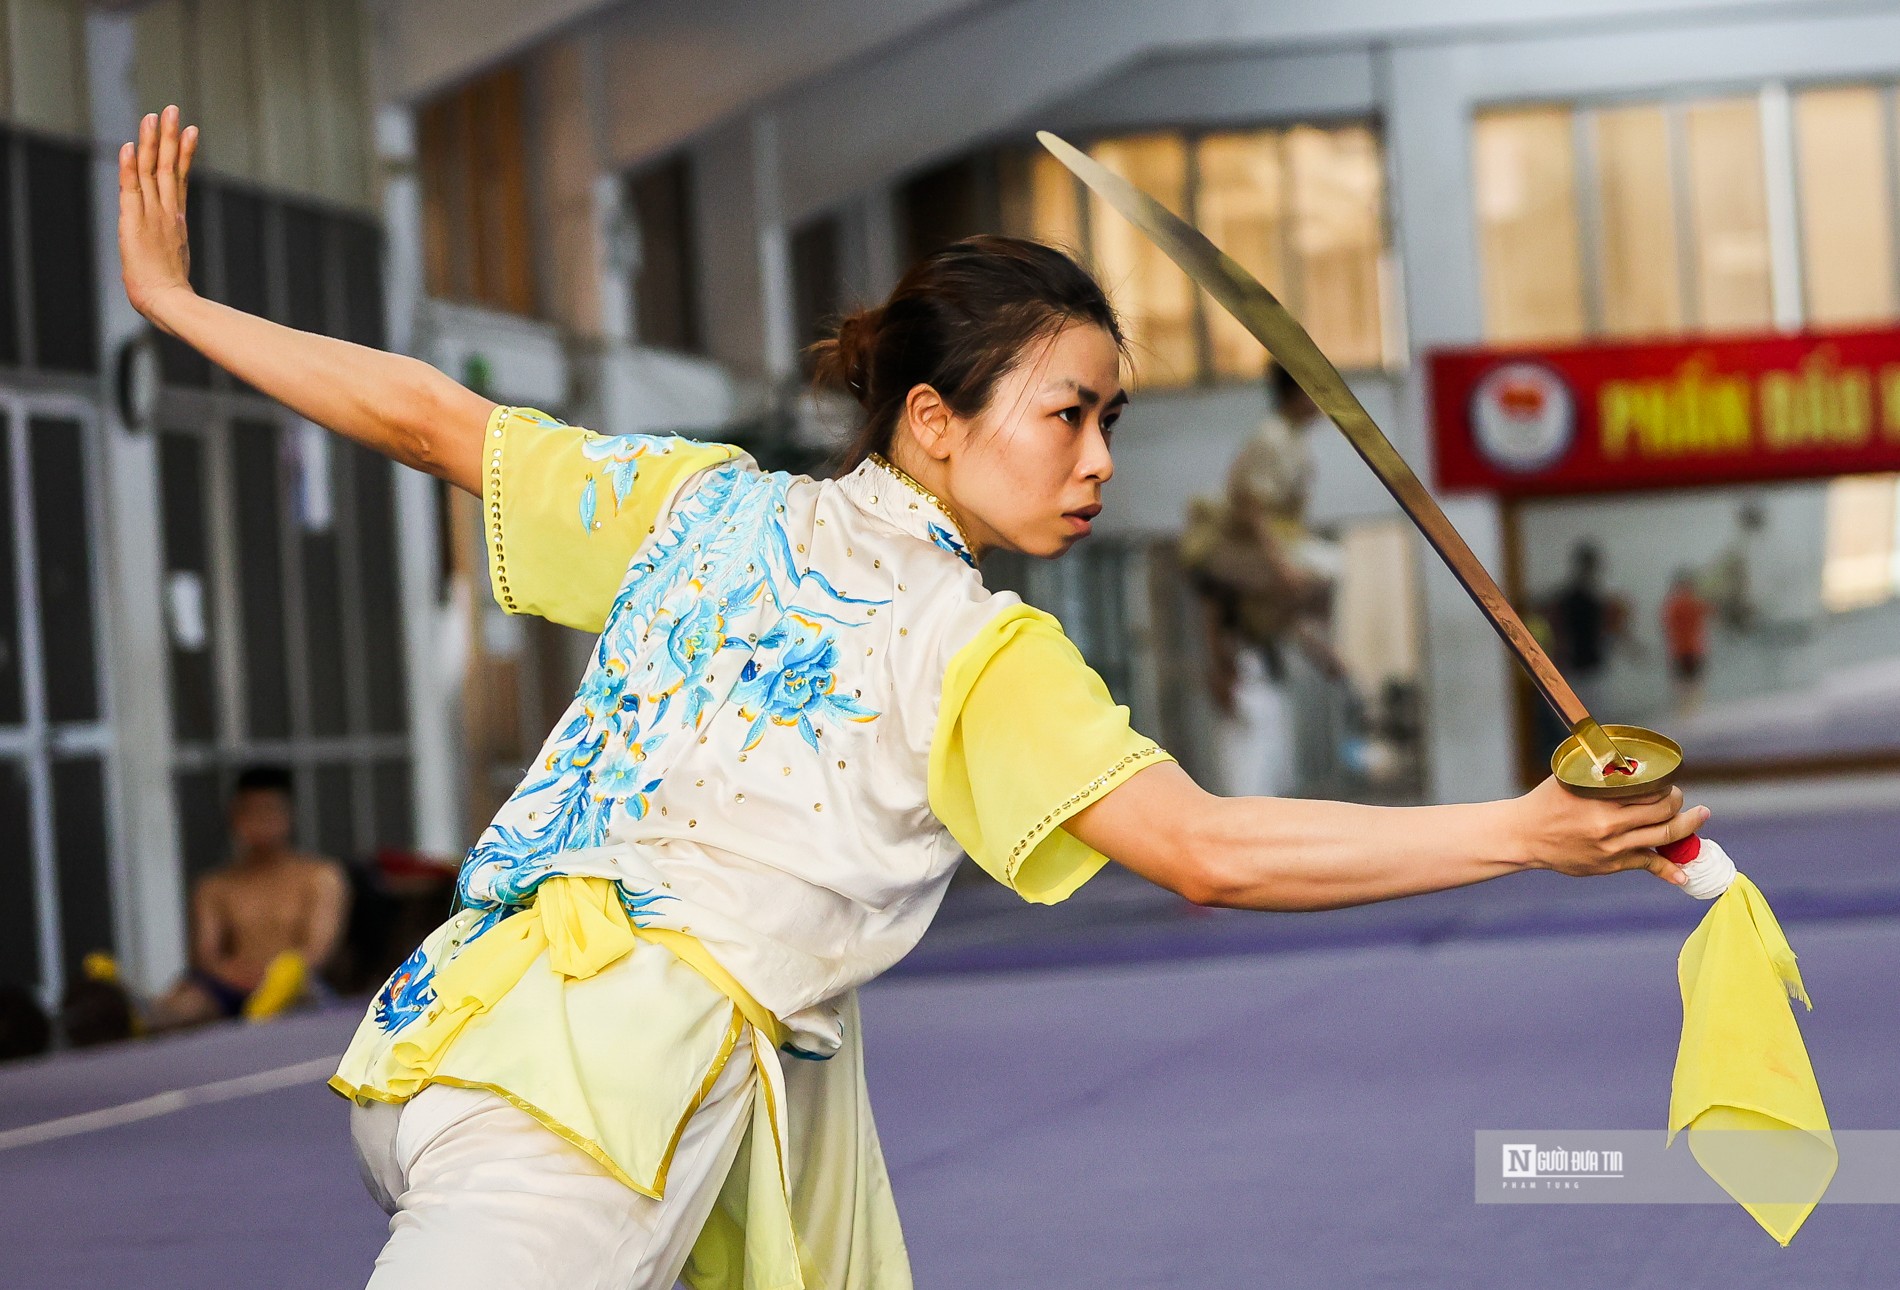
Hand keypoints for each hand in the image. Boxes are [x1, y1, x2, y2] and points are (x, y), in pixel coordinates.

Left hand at [118, 105, 198, 331]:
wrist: (168, 302)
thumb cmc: (171, 293)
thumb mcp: (173, 264)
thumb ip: (174, 253)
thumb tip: (181, 253)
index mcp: (176, 220)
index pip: (180, 178)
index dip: (184, 153)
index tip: (190, 130)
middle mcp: (167, 211)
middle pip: (170, 167)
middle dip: (170, 136)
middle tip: (172, 109)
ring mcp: (152, 214)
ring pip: (153, 171)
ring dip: (152, 142)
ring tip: (154, 116)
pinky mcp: (134, 221)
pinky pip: (132, 188)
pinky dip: (131, 167)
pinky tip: (132, 146)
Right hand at [1506, 776, 1708, 886]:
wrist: (1524, 836)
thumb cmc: (1547, 802)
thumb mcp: (1571, 779)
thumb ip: (1601, 773)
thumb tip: (1629, 760)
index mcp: (1600, 799)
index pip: (1650, 790)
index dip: (1667, 786)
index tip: (1669, 783)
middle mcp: (1609, 825)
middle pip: (1663, 813)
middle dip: (1679, 804)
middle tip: (1680, 799)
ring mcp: (1612, 848)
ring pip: (1663, 837)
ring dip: (1686, 828)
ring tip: (1698, 819)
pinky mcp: (1610, 864)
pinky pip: (1648, 865)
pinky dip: (1669, 870)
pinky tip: (1684, 873)